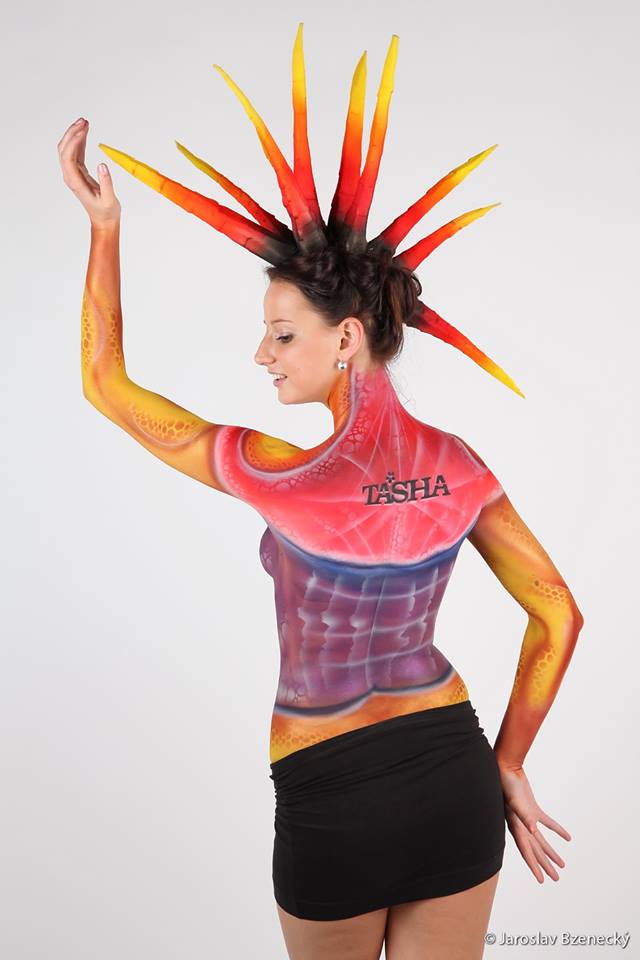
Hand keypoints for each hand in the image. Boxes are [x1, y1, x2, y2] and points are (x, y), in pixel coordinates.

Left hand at [58, 117, 120, 228]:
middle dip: (72, 133)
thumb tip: (102, 165)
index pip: (68, 156)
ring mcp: (73, 173)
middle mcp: (70, 176)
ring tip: (85, 122)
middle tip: (83, 121)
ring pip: (68, 149)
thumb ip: (106, 183)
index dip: (74, 141)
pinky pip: (76, 153)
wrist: (104, 221)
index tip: (84, 130)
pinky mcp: (79, 172)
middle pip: (64, 149)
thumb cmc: (106, 212)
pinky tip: (86, 133)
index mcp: (74, 182)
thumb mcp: (109, 200)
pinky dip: (80, 141)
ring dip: (75, 135)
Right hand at [497, 763, 571, 882]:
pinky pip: (547, 823)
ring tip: (561, 864)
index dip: (533, 867)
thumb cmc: (507, 785)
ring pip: (541, 840)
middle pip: (535, 850)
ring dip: (550, 852)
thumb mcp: (515, 802)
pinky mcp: (533, 808)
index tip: (541, 880)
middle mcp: (521, 826)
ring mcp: (527, 818)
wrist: (506, 768)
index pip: (526, 852)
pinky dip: (556, 830)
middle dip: (545, 865)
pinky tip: (567, 837)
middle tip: (556, 878)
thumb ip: (524, 816)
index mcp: (517, 827)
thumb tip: (532, 830)